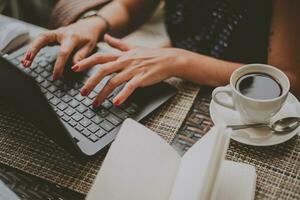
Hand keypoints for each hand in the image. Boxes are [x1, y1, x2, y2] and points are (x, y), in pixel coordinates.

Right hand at [22, 17, 106, 79]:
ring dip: (30, 50)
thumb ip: (81, 56)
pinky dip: (33, 48)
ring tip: (24, 62)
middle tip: (27, 62)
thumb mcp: (89, 47)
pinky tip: (28, 58)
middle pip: (43, 39)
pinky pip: (41, 40)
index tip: (55, 76)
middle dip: (34, 50)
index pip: (63, 52)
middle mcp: (61, 33)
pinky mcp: (52, 35)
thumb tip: (74, 68)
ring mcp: (55, 33)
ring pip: (39, 38)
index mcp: (72, 37)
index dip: (58, 65)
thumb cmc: (89, 37)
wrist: (89, 25)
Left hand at [73, 34, 187, 107]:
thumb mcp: (133, 47)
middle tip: (82, 93)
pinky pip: (130, 87)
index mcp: (121, 55)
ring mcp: (133, 70)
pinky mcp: (142, 78)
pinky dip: (122, 95)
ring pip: (114, 81)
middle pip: (103, 70)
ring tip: (95, 103)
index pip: (100, 57)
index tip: (74, 68)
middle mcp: (125, 62)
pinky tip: (116, 103)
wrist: (168, 59)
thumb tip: (106, 37)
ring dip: (103, 93)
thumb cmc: (150, 54)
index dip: (86, 62)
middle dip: (91, 82)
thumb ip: (117, 44)